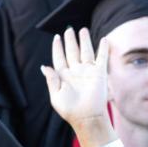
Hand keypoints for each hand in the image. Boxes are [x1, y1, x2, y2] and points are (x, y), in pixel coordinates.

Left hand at [42, 27, 113, 145]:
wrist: (87, 117)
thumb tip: (44, 66)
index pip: (59, 58)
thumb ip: (51, 80)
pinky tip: (103, 39)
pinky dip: (102, 49)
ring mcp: (88, 72)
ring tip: (83, 30)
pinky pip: (101, 58)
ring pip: (85, 52)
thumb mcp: (55, 95)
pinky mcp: (99, 73)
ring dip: (84, 41)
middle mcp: (75, 72)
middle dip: (70, 41)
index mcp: (63, 76)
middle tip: (69, 29)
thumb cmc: (70, 109)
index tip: (57, 37)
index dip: (58, 47)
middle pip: (72, 52)